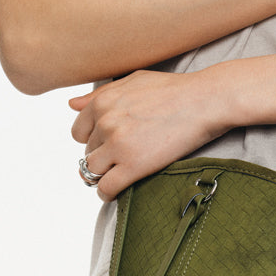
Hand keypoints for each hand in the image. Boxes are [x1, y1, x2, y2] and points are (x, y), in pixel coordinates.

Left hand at [69, 69, 227, 200]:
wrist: (203, 101)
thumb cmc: (174, 90)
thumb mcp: (133, 82)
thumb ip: (101, 95)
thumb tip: (71, 104)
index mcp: (102, 102)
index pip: (79, 132)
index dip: (93, 142)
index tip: (108, 147)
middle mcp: (105, 122)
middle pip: (87, 152)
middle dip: (102, 158)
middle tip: (122, 161)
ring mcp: (117, 145)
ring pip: (92, 171)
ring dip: (102, 177)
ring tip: (117, 177)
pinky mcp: (133, 165)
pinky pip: (106, 187)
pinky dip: (107, 194)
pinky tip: (115, 192)